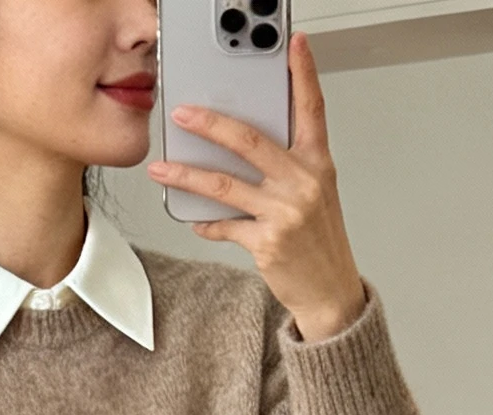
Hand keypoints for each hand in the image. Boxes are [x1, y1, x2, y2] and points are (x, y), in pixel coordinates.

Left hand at [147, 32, 365, 343]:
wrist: (330, 290)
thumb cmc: (319, 240)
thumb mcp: (314, 193)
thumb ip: (287, 165)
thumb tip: (243, 145)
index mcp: (317, 163)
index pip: (312, 109)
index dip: (304, 74)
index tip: (295, 45)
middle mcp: (302, 183)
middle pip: (249, 141)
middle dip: (210, 124)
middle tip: (183, 113)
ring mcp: (284, 213)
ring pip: (225, 185)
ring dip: (187, 176)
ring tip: (162, 168)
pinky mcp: (267, 242)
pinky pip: (225, 225)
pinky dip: (206, 223)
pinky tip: (195, 220)